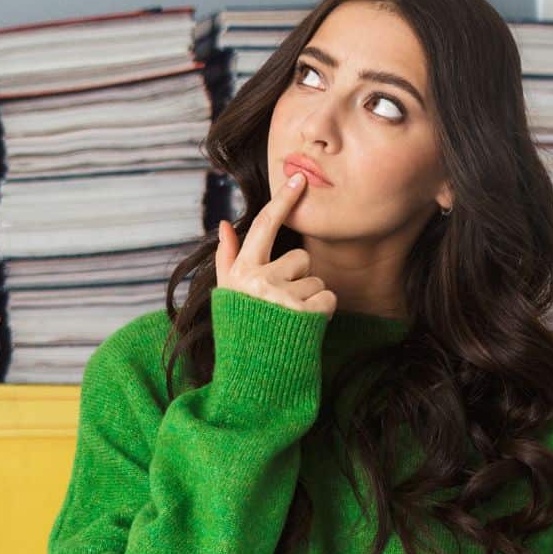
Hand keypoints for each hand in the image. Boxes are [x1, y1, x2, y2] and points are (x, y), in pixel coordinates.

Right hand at [214, 171, 335, 314]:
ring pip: (316, 280)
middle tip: (282, 303)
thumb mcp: (227, 292)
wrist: (253, 374)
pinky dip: (322, 312)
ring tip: (290, 318)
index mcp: (242, 270)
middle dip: (298, 278)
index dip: (284, 200)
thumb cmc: (241, 328)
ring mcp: (283, 296)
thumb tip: (224, 224)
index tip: (300, 178)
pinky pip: (327, 298)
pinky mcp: (305, 313)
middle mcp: (261, 280)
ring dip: (310, 298)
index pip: (265, 225)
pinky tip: (304, 326)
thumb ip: (227, 257)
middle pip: (300, 258)